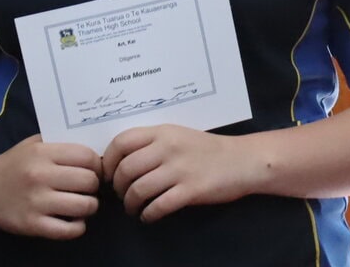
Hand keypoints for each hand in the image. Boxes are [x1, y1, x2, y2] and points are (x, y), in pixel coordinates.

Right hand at [0, 134, 101, 238]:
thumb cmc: (13, 165)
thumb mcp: (32, 144)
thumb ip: (59, 144)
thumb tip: (94, 153)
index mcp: (40, 152)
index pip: (86, 156)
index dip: (95, 163)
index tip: (92, 169)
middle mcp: (39, 175)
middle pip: (89, 181)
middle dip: (92, 185)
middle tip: (85, 187)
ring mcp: (36, 202)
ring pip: (85, 206)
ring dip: (89, 206)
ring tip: (80, 203)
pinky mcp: (33, 225)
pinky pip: (71, 229)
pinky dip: (78, 226)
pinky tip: (71, 220)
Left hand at [103, 125, 260, 221]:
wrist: (242, 160)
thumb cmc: (205, 148)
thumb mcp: (175, 135)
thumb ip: (151, 143)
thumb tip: (120, 158)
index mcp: (161, 132)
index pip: (122, 142)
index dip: (109, 160)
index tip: (107, 173)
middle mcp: (167, 148)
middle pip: (127, 168)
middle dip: (117, 185)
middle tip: (120, 194)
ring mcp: (179, 170)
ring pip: (140, 189)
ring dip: (130, 203)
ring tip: (132, 208)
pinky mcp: (191, 191)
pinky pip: (160, 205)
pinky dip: (149, 214)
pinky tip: (148, 216)